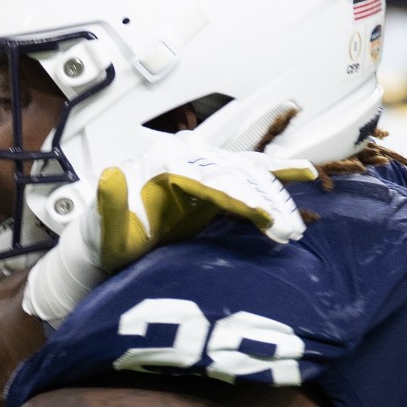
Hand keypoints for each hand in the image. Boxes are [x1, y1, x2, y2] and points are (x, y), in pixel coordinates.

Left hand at [24, 133, 314, 323]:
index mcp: (161, 168)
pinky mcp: (213, 184)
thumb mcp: (104, 232)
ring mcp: (201, 171)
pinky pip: (247, 176)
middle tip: (288, 226)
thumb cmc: (107, 243)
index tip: (260, 215)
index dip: (236, 197)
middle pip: (233, 174)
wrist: (109, 245)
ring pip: (245, 172)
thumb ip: (108, 206)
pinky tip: (302, 174)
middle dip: (263, 198)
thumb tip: (110, 174)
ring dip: (275, 190)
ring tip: (300, 208)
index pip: (207, 181)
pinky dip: (274, 176)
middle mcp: (184, 161)